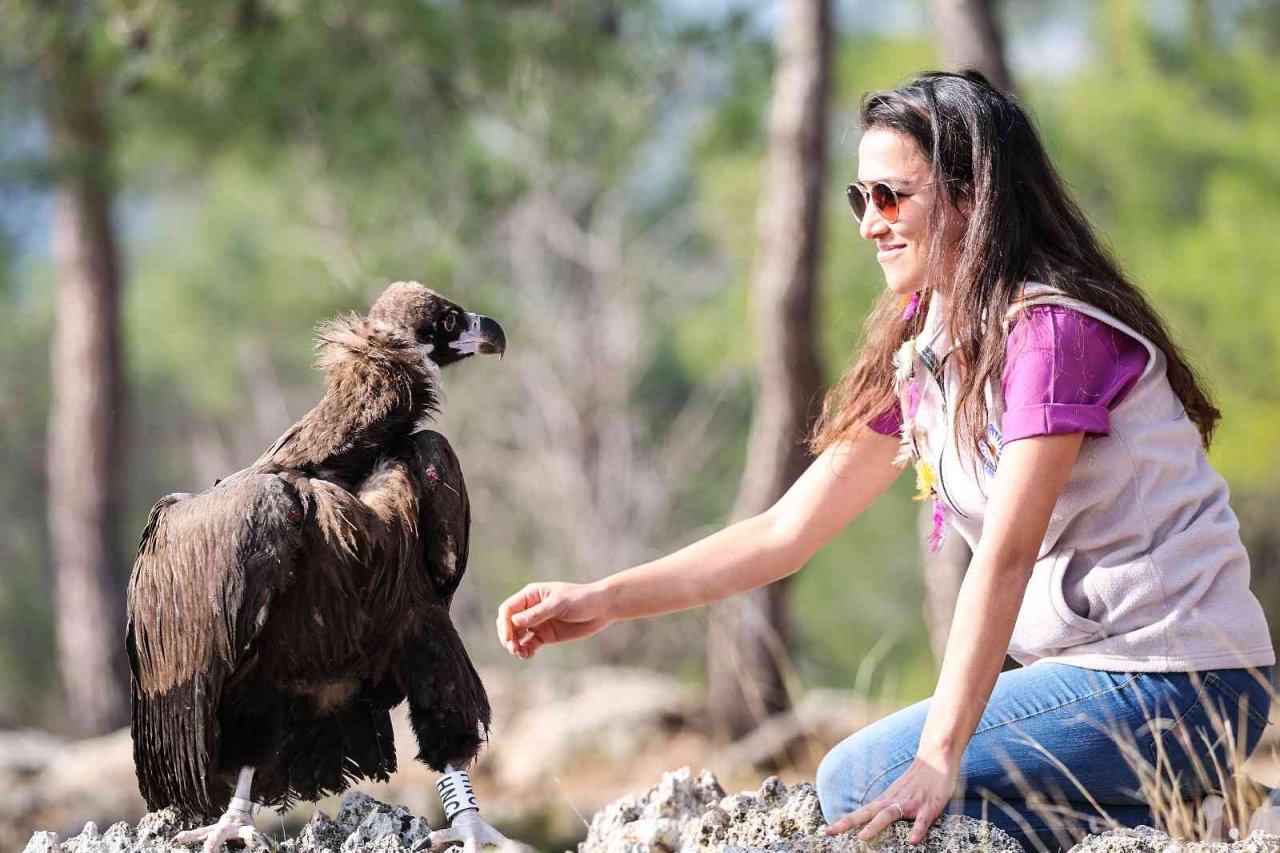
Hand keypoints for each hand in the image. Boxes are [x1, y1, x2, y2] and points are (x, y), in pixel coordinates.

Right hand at [496, 581, 611, 658]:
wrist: (602, 608)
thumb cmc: (581, 599)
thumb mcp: (558, 604)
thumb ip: (537, 613)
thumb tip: (514, 621)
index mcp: (531, 595)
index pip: (508, 609)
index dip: (504, 623)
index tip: (508, 637)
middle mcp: (531, 609)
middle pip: (509, 624)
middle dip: (507, 636)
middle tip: (513, 648)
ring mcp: (538, 623)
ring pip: (517, 636)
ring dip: (514, 645)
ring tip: (520, 653)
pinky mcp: (546, 635)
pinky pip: (529, 644)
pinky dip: (525, 651)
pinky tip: (527, 655)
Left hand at [824, 755, 958, 845]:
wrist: (935, 758)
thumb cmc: (916, 780)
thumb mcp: (897, 792)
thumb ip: (886, 806)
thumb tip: (873, 821)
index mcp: (885, 799)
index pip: (861, 812)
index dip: (844, 822)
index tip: (828, 831)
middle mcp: (894, 801)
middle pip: (868, 813)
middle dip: (849, 823)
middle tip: (831, 832)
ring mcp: (910, 803)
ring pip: (889, 815)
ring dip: (875, 826)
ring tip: (863, 838)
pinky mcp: (928, 806)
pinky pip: (922, 821)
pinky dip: (917, 830)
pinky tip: (912, 842)